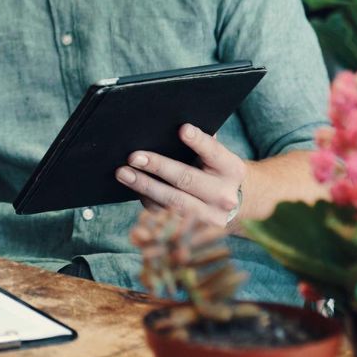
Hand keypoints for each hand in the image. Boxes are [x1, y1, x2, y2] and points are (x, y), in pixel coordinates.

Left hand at [114, 124, 245, 226]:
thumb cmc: (216, 171)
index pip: (214, 152)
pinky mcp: (193, 229)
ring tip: (123, 173)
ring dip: (144, 186)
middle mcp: (224, 195)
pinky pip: (164, 213)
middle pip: (187, 179)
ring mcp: (210, 216)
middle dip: (158, 167)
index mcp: (232, 170)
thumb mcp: (217, 157)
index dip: (199, 141)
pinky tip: (133, 188)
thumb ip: (202, 143)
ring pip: (173, 201)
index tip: (182, 129)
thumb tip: (178, 127)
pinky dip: (147, 199)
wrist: (233, 204)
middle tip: (134, 157)